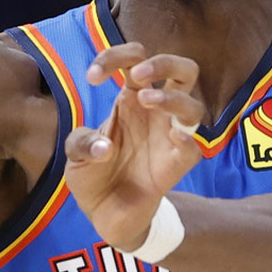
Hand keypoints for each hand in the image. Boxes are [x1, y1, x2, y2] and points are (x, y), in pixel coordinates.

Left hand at [64, 43, 202, 249]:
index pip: (136, 59)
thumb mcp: (76, 154)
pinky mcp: (176, 166)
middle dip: (164, 63)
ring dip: (172, 98)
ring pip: (194, 106)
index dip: (116, 57)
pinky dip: (187, 139)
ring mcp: (169, 137)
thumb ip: (83, 143)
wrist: (104, 214)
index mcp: (130, 99)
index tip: (92, 77)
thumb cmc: (93, 174)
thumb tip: (105, 148)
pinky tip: (172, 137)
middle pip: (183, 70)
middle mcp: (155, 113)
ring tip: (145, 101)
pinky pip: (194, 148)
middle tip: (138, 75)